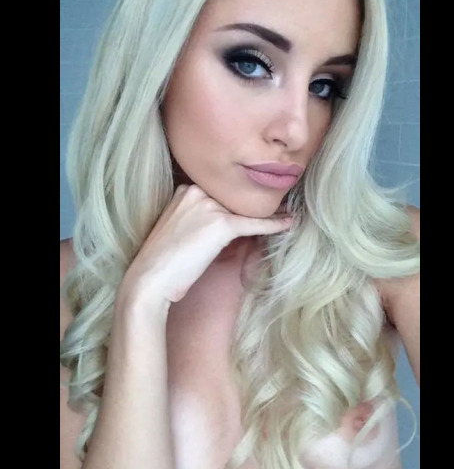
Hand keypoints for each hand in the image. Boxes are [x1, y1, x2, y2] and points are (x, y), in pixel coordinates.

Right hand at [118, 185, 291, 310]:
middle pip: (234, 197)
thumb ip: (199, 214)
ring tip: (282, 215)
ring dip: (262, 215)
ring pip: (245, 209)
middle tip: (275, 206)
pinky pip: (254, 223)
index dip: (236, 202)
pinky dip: (274, 224)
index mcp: (185, 188)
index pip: (221, 191)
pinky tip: (289, 222)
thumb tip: (228, 217)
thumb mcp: (177, 226)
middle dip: (249, 207)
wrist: (150, 280)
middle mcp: (196, 191)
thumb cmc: (162, 261)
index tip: (253, 203)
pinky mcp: (221, 225)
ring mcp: (209, 206)